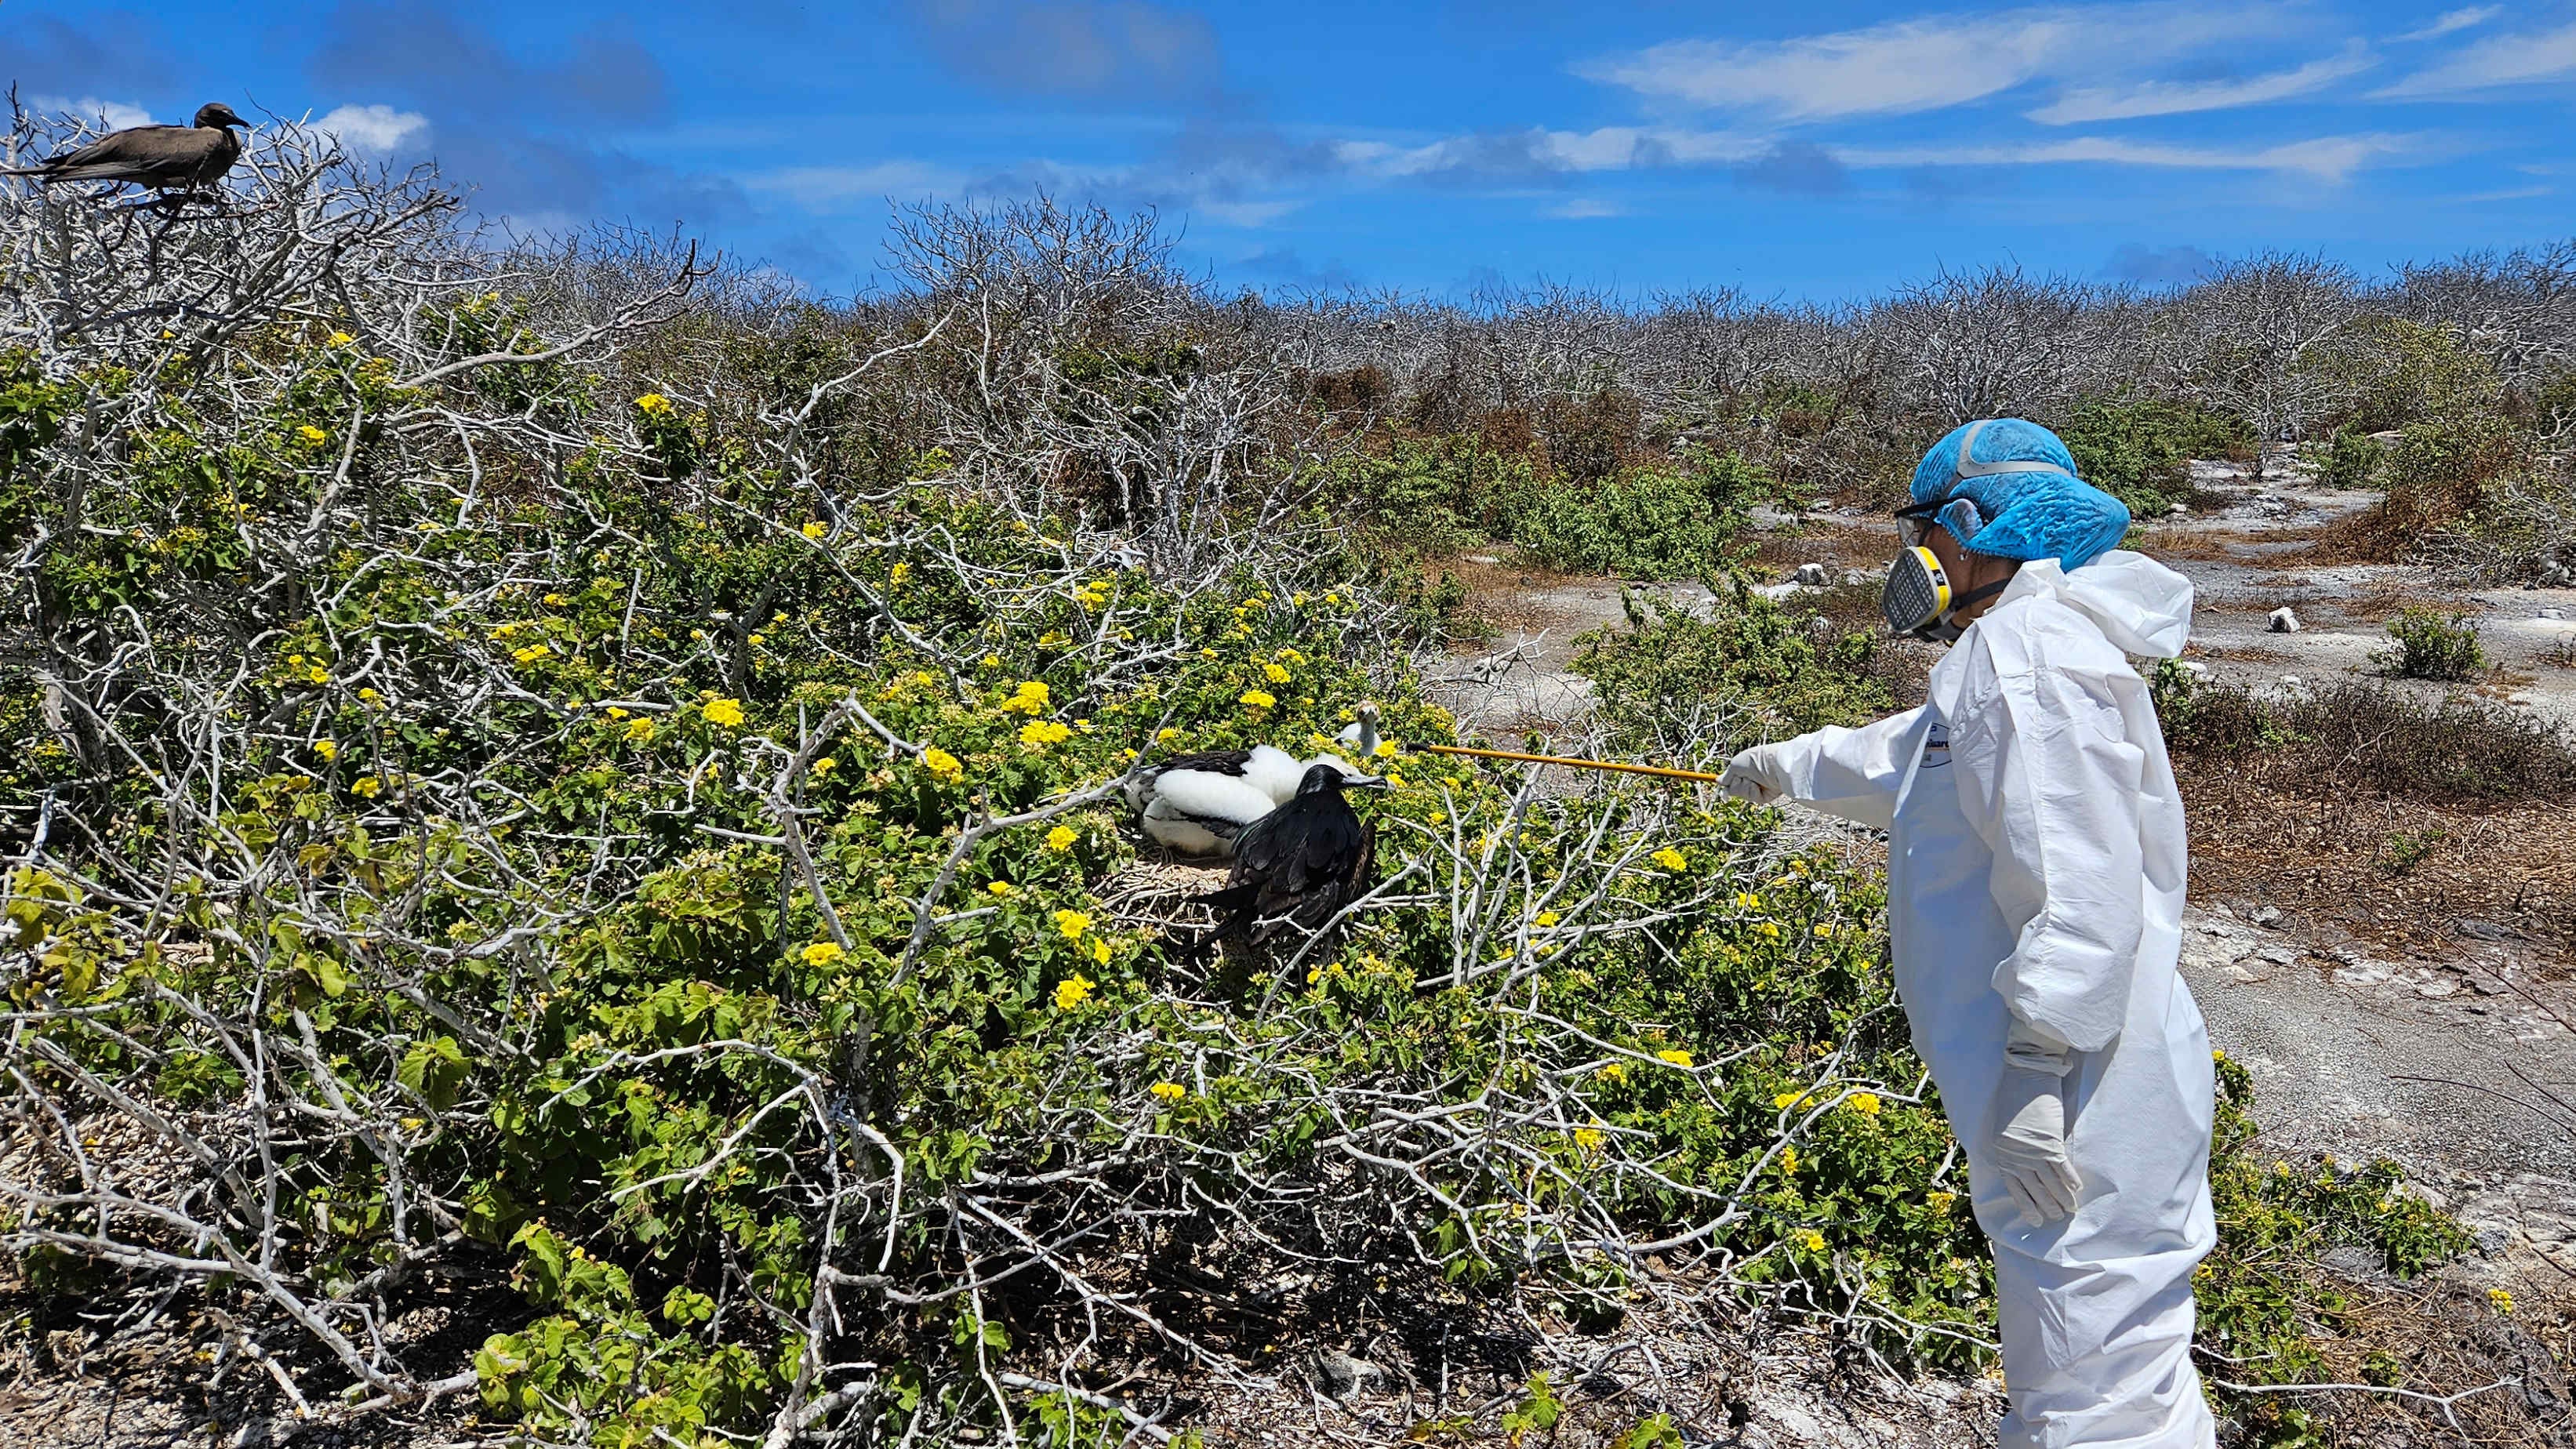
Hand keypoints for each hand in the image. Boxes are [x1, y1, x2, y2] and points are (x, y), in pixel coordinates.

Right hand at [1721, 746, 1787, 804]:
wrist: (1774, 766)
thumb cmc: (1755, 760)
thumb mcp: (1735, 764)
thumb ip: (1726, 775)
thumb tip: (1718, 781)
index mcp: (1745, 767)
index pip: (1731, 778)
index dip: (1725, 782)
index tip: (1718, 784)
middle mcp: (1751, 778)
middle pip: (1733, 788)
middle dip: (1735, 783)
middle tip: (1743, 776)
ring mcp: (1757, 788)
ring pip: (1741, 794)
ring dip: (1743, 787)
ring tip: (1753, 780)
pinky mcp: (1764, 796)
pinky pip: (1751, 798)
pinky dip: (1751, 792)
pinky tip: (1758, 786)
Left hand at [1990, 1060, 2082, 1224]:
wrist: (2024, 1076)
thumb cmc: (2014, 1097)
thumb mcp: (2005, 1126)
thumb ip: (2014, 1146)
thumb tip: (2025, 1162)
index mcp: (2002, 1153)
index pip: (2014, 1187)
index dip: (2026, 1204)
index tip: (2034, 1221)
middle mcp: (2015, 1156)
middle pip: (2034, 1188)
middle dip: (2046, 1205)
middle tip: (2057, 1218)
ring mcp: (2033, 1151)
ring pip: (2049, 1182)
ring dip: (2061, 1198)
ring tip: (2070, 1210)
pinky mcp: (2050, 1142)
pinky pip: (2062, 1167)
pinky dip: (2070, 1180)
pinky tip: (2077, 1190)